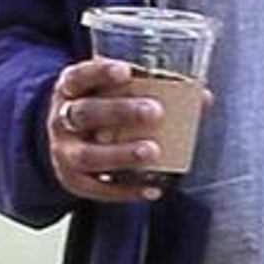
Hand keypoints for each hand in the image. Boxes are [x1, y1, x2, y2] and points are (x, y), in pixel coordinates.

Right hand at [46, 58, 168, 202]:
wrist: (66, 139)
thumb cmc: (100, 108)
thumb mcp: (112, 91)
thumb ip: (150, 88)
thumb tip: (202, 97)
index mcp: (70, 89)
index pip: (79, 76)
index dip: (100, 72)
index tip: (126, 71)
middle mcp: (61, 119)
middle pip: (84, 113)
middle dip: (119, 112)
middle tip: (155, 112)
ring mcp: (65, 152)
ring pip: (87, 155)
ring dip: (121, 154)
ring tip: (152, 151)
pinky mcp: (73, 180)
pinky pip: (97, 189)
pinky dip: (126, 191)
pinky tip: (153, 189)